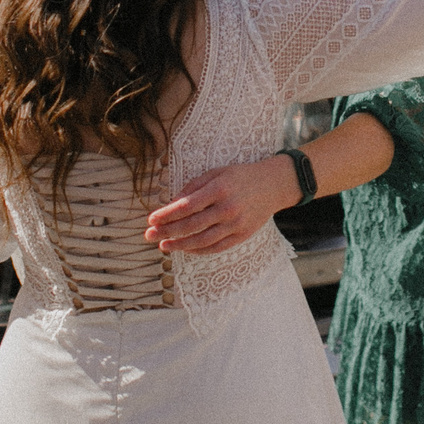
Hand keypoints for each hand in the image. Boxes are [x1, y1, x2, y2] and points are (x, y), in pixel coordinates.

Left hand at [146, 157, 296, 254]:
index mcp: (219, 189)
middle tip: (149, 235)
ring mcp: (236, 224)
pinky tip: (185, 249)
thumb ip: (194, 187)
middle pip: (191, 225)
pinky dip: (199, 250)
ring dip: (180, 245)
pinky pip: (216, 247)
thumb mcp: (217, 173)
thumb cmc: (240, 176)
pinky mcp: (242, 235)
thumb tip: (172, 203)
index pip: (186, 206)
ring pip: (202, 240)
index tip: (151, 219)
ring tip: (164, 246)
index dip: (166, 215)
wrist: (273, 185)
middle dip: (167, 232)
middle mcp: (227, 208)